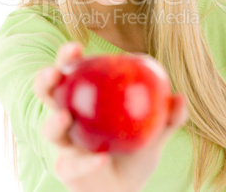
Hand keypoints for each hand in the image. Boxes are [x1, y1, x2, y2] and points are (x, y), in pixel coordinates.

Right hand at [34, 42, 187, 191]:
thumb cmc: (137, 149)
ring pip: (50, 130)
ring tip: (64, 117)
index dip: (67, 57)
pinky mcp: (67, 170)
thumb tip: (180, 98)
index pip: (72, 72)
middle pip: (49, 94)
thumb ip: (168, 117)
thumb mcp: (156, 131)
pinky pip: (73, 166)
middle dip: (45, 80)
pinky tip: (101, 159)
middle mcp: (69, 117)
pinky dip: (86, 162)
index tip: (75, 47)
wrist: (128, 187)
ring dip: (54, 122)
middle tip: (55, 73)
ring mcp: (65, 144)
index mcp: (86, 99)